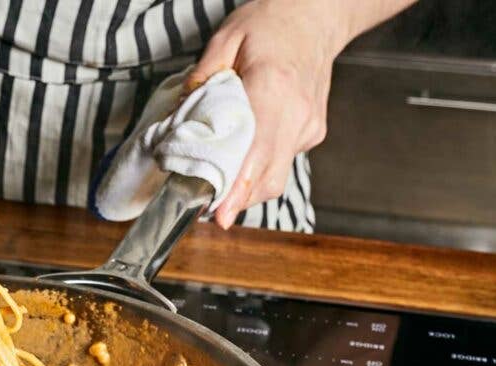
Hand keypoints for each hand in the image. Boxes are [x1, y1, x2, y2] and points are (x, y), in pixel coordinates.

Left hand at [188, 0, 347, 228]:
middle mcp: (296, 114)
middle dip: (236, 201)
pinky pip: (283, 162)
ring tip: (219, 191)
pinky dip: (260, 169)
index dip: (237, 189)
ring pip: (276, 176)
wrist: (318, 15)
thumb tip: (177, 117)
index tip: (219, 215)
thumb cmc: (272, 23)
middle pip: (267, 177)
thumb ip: (201, 79)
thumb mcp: (226, 39)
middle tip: (207, 211)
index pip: (255, 152)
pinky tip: (242, 160)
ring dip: (247, 191)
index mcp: (272, 88)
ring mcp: (309, 127)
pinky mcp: (313, 132)